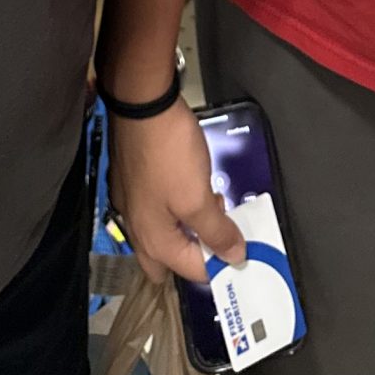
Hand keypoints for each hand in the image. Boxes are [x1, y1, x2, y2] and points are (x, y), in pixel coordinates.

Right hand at [107, 97, 245, 286]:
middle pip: (167, 262)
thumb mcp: (198, 197)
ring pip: (161, 235)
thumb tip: (234, 257)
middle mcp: (136, 229)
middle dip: (193, 256)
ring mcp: (131, 204)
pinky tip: (189, 187)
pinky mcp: (131, 181)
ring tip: (211, 205)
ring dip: (186, 230)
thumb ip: (216, 231)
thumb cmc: (170, 153)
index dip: (221, 264)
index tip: (243, 249)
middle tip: (218, 234)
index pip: (192, 271)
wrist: (141, 103)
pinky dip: (174, 210)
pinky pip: (155, 210)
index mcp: (153, 241)